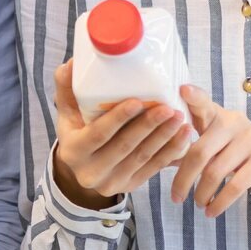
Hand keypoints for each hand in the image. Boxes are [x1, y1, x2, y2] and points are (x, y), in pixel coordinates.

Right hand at [50, 60, 193, 208]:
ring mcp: (111, 183)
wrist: (83, 167)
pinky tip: (183, 136)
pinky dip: (171, 151)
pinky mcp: (129, 186)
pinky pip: (153, 168)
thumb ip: (67, 88)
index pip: (97, 134)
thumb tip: (71, 63)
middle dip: (148, 126)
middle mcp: (90, 172)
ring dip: (164, 137)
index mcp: (72, 151)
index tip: (137, 101)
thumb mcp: (68, 113)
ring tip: (180, 118)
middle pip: (124, 147)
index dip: (117, 119)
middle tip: (168, 108)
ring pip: (142, 158)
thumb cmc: (78, 131)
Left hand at [170, 86, 250, 217]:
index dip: (193, 97)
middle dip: (183, 179)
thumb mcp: (215, 138)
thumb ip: (192, 141)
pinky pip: (235, 186)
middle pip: (200, 152)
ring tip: (197, 204)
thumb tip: (158, 156)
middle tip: (175, 197)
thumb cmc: (233, 148)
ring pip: (215, 172)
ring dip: (201, 194)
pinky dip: (219, 203)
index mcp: (217, 115)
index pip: (203, 103)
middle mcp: (234, 122)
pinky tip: (211, 211)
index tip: (182, 89)